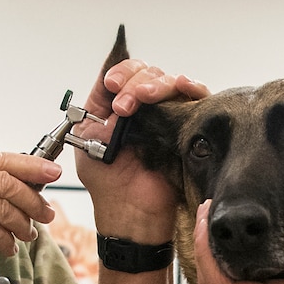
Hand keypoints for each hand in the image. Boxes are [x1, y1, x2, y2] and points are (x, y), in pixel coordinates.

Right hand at [0, 144, 58, 283]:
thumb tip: (13, 184)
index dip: (29, 165)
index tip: (49, 171)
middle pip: (6, 179)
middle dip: (33, 198)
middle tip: (46, 211)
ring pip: (6, 206)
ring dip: (23, 224)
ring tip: (27, 233)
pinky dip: (7, 242)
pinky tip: (6, 247)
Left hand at [75, 58, 208, 243]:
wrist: (131, 211)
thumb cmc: (106, 181)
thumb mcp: (87, 137)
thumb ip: (97, 104)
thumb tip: (111, 75)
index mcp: (117, 105)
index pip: (123, 73)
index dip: (120, 72)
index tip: (112, 84)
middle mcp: (144, 107)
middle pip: (147, 72)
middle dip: (134, 82)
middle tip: (124, 106)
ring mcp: (168, 115)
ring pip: (169, 81)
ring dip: (155, 85)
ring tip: (143, 99)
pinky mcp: (188, 126)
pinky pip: (197, 97)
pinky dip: (191, 87)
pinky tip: (182, 85)